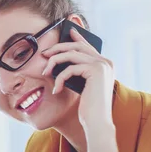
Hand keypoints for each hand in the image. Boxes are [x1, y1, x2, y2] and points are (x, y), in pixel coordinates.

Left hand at [41, 27, 118, 151]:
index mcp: (105, 64)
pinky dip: (59, 79)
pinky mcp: (96, 71)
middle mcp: (106, 62)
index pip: (88, 46)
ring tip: (45, 72)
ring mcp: (102, 65)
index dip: (77, 38)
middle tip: (44, 54)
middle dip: (58, 48)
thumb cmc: (88, 107)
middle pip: (77, 46)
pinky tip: (56, 90)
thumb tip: (60, 61)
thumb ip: (78, 73)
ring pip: (71, 54)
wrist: (97, 121)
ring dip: (54, 62)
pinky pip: (70, 68)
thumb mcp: (81, 86)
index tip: (67, 30)